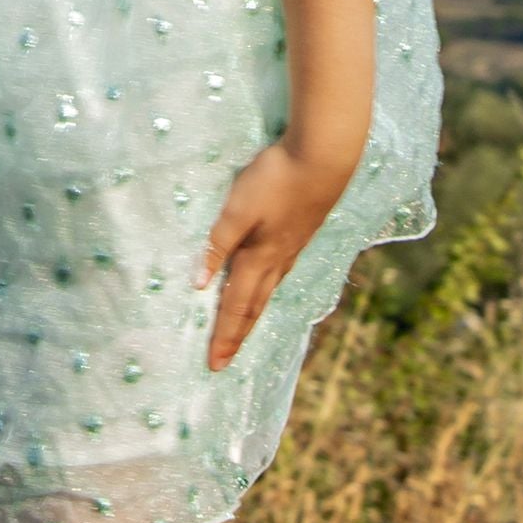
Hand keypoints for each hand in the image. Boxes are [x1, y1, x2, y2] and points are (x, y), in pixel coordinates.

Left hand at [200, 135, 359, 368]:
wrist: (323, 157)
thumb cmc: (275, 180)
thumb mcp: (237, 210)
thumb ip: (217, 245)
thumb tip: (198, 284)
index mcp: (258, 258)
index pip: (236, 307)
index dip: (224, 336)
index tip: (215, 365)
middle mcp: (277, 260)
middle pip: (254, 306)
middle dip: (238, 335)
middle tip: (226, 359)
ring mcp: (293, 247)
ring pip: (269, 291)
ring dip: (254, 314)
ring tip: (245, 329)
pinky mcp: (301, 232)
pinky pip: (281, 273)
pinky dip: (269, 289)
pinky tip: (270, 283)